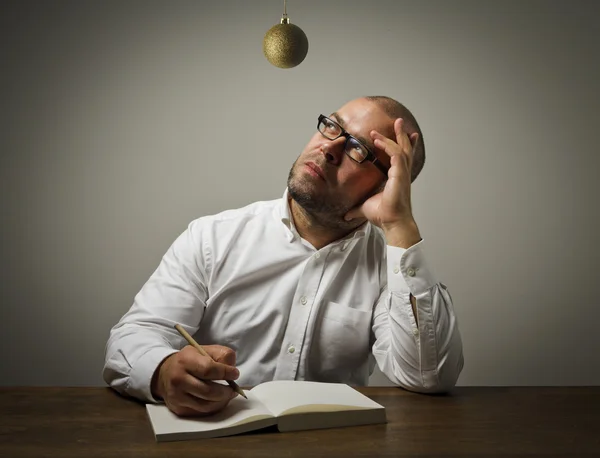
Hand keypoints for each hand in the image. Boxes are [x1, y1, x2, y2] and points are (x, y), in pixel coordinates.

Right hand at [151, 344, 239, 416]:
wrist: (165, 372)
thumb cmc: (190, 360)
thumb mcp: (205, 350)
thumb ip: (222, 355)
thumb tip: (232, 371)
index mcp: (185, 360)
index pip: (208, 370)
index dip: (225, 373)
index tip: (235, 374)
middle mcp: (178, 379)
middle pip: (208, 391)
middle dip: (226, 391)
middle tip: (234, 388)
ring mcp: (177, 396)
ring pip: (206, 405)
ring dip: (222, 401)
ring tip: (228, 394)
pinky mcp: (178, 409)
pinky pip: (201, 412)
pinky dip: (214, 407)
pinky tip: (218, 400)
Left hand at [345, 118, 420, 247]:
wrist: (392, 222)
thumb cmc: (383, 215)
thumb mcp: (365, 208)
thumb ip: (356, 209)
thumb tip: (346, 215)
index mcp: (396, 178)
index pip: (400, 158)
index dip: (398, 146)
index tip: (391, 137)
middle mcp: (402, 174)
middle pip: (405, 149)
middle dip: (402, 135)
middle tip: (398, 121)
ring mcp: (402, 173)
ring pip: (402, 148)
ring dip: (396, 135)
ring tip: (395, 123)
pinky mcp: (400, 174)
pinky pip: (396, 154)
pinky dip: (388, 146)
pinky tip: (379, 140)